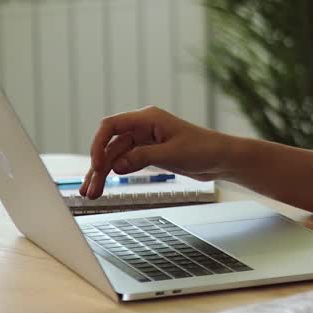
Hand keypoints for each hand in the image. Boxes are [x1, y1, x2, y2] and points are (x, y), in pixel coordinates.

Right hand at [80, 105, 231, 198]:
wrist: (222, 158)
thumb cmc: (204, 149)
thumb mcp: (173, 154)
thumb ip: (144, 157)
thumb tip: (117, 166)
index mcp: (148, 118)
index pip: (111, 125)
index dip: (98, 144)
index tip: (97, 164)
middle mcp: (143, 127)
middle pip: (110, 144)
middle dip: (98, 166)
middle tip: (90, 189)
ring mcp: (145, 140)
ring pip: (115, 156)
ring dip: (103, 174)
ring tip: (92, 194)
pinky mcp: (149, 153)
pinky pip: (125, 162)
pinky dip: (115, 174)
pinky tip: (103, 186)